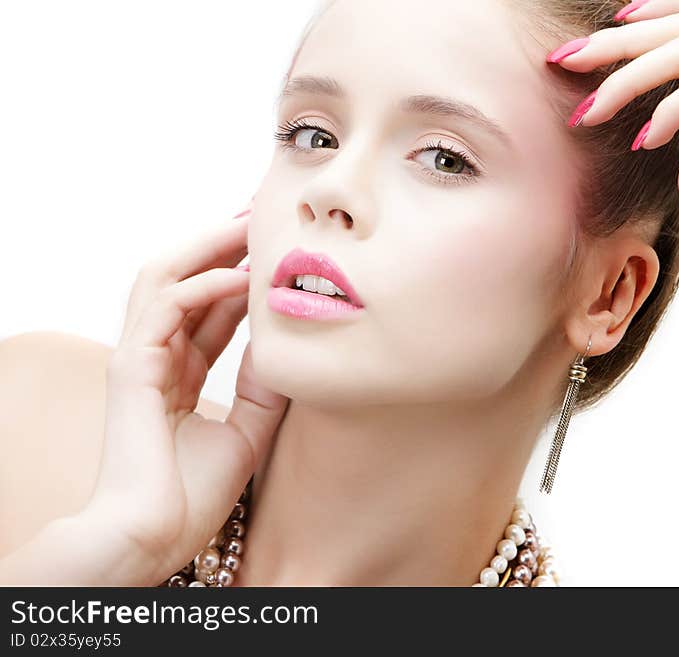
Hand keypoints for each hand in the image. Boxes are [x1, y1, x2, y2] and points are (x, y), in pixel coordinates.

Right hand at [85, 202, 289, 584]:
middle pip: (185, 278)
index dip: (241, 272)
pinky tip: (242, 275)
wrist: (154, 537)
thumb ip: (263, 388)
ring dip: (209, 246)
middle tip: (263, 215)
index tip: (277, 247)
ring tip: (251, 224)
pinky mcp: (131, 367)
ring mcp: (139, 358)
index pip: (209, 305)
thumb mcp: (248, 431)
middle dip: (223, 243)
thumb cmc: (192, 495)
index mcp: (177, 371)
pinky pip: (165, 307)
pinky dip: (203, 285)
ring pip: (165, 277)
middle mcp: (156, 356)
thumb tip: (288, 348)